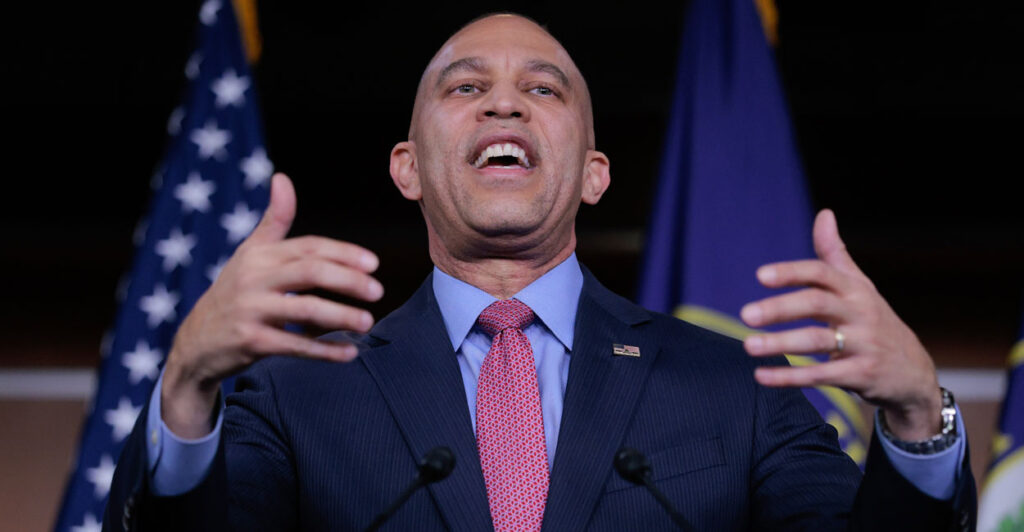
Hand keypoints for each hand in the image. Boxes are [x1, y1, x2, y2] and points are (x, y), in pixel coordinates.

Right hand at [162, 173, 383, 437]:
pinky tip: (349, 352)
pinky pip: (296, 346)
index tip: (373, 264)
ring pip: (305, 309)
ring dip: (341, 316)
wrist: (196, 341)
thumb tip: (283, 178)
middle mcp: (254, 278)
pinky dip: (325, 350)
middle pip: (310, 273)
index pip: (309, 247)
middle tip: (378, 291)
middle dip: (348, 281)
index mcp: (260, 255)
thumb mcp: (250, 253)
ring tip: (368, 321)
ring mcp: (251, 310)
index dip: (343, 253)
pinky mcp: (251, 342)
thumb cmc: (234, 291)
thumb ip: (274, 220)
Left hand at [740, 209, 942, 440]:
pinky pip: (821, 375)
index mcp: (855, 289)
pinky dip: (790, 376)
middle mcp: (861, 314)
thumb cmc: (876, 322)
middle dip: (780, 308)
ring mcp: (863, 345)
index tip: (760, 276)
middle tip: (745, 314)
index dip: (792, 272)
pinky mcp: (862, 375)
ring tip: (748, 346)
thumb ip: (835, 254)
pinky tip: (761, 376)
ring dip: (780, 343)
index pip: (822, 273)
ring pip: (817, 340)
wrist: (914, 373)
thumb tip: (824, 213)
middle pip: (817, 304)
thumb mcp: (860, 287)